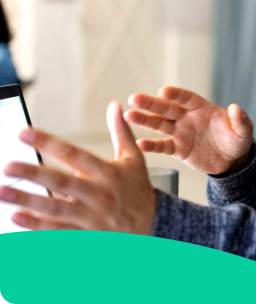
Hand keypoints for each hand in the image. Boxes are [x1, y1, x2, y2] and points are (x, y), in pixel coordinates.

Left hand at [0, 102, 155, 233]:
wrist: (153, 225)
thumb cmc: (138, 189)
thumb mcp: (134, 158)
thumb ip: (121, 132)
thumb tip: (115, 106)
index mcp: (108, 172)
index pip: (75, 154)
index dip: (49, 143)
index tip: (25, 133)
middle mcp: (99, 194)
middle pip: (62, 182)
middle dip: (34, 174)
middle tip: (9, 165)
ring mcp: (92, 217)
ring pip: (56, 209)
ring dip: (28, 201)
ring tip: (3, 192)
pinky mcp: (87, 236)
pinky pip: (59, 232)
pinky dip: (37, 226)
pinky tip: (17, 217)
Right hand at [124, 87, 253, 175]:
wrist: (232, 160)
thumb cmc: (236, 139)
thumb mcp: (243, 130)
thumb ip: (240, 119)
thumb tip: (235, 108)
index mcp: (201, 108)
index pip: (186, 98)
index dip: (176, 95)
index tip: (163, 91)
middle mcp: (187, 117)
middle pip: (167, 108)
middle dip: (151, 104)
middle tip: (134, 98)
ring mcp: (180, 132)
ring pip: (159, 124)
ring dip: (144, 120)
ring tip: (128, 116)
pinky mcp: (177, 149)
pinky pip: (162, 146)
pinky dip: (151, 145)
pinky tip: (139, 143)